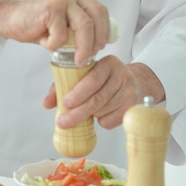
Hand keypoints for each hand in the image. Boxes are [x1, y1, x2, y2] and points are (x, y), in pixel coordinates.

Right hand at [0, 0, 110, 66]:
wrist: (9, 19)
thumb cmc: (36, 25)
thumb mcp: (63, 25)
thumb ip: (78, 29)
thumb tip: (97, 45)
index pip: (101, 11)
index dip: (104, 31)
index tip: (100, 47)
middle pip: (96, 17)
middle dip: (97, 40)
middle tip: (90, 56)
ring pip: (84, 26)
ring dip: (83, 47)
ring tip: (77, 60)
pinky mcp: (51, 8)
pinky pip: (61, 35)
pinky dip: (55, 45)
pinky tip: (44, 42)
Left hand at [43, 55, 165, 128]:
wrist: (138, 83)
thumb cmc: (106, 79)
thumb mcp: (87, 74)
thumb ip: (64, 85)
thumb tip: (47, 103)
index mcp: (108, 63)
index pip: (93, 79)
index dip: (78, 93)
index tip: (66, 103)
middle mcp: (122, 75)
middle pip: (97, 99)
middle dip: (77, 113)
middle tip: (63, 122)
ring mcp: (130, 92)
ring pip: (102, 111)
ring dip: (90, 115)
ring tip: (89, 109)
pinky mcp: (133, 107)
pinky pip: (110, 121)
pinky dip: (101, 121)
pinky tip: (103, 112)